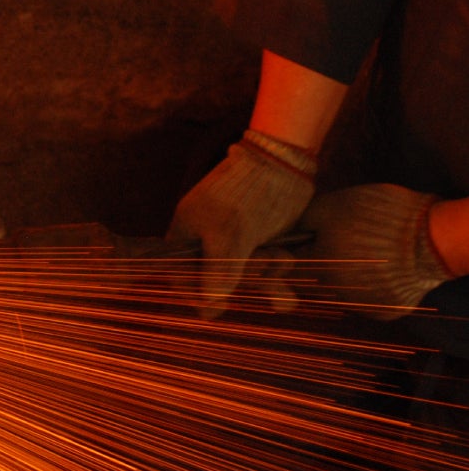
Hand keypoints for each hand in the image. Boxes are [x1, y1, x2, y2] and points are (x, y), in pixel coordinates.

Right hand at [168, 129, 316, 316]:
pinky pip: (265, 271)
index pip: (181, 276)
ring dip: (266, 277)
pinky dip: (278, 275)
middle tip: (262, 262)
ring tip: (281, 259)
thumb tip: (209, 309)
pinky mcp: (261, 240)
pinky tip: (288, 268)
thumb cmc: (248, 193)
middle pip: (218, 281)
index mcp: (187, 234)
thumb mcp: (230, 234)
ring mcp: (236, 241)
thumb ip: (218, 272)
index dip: (198, 292)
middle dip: (244, 280)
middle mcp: (208, 240)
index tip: (219, 301)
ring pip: (246, 277)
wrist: (285, 161)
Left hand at [296, 184, 456, 320]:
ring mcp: (360, 306)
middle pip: (306, 283)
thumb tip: (285, 231)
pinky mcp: (382, 312)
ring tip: (356, 253)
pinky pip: (361, 300)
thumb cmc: (380, 216)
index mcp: (317, 266)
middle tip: (327, 245)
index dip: (283, 252)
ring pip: (333, 293)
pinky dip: (363, 285)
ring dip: (335, 276)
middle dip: (309, 265)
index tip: (289, 243)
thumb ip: (301, 221)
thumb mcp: (332, 205)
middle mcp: (334, 293)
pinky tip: (376, 268)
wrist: (434, 237)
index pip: (282, 266)